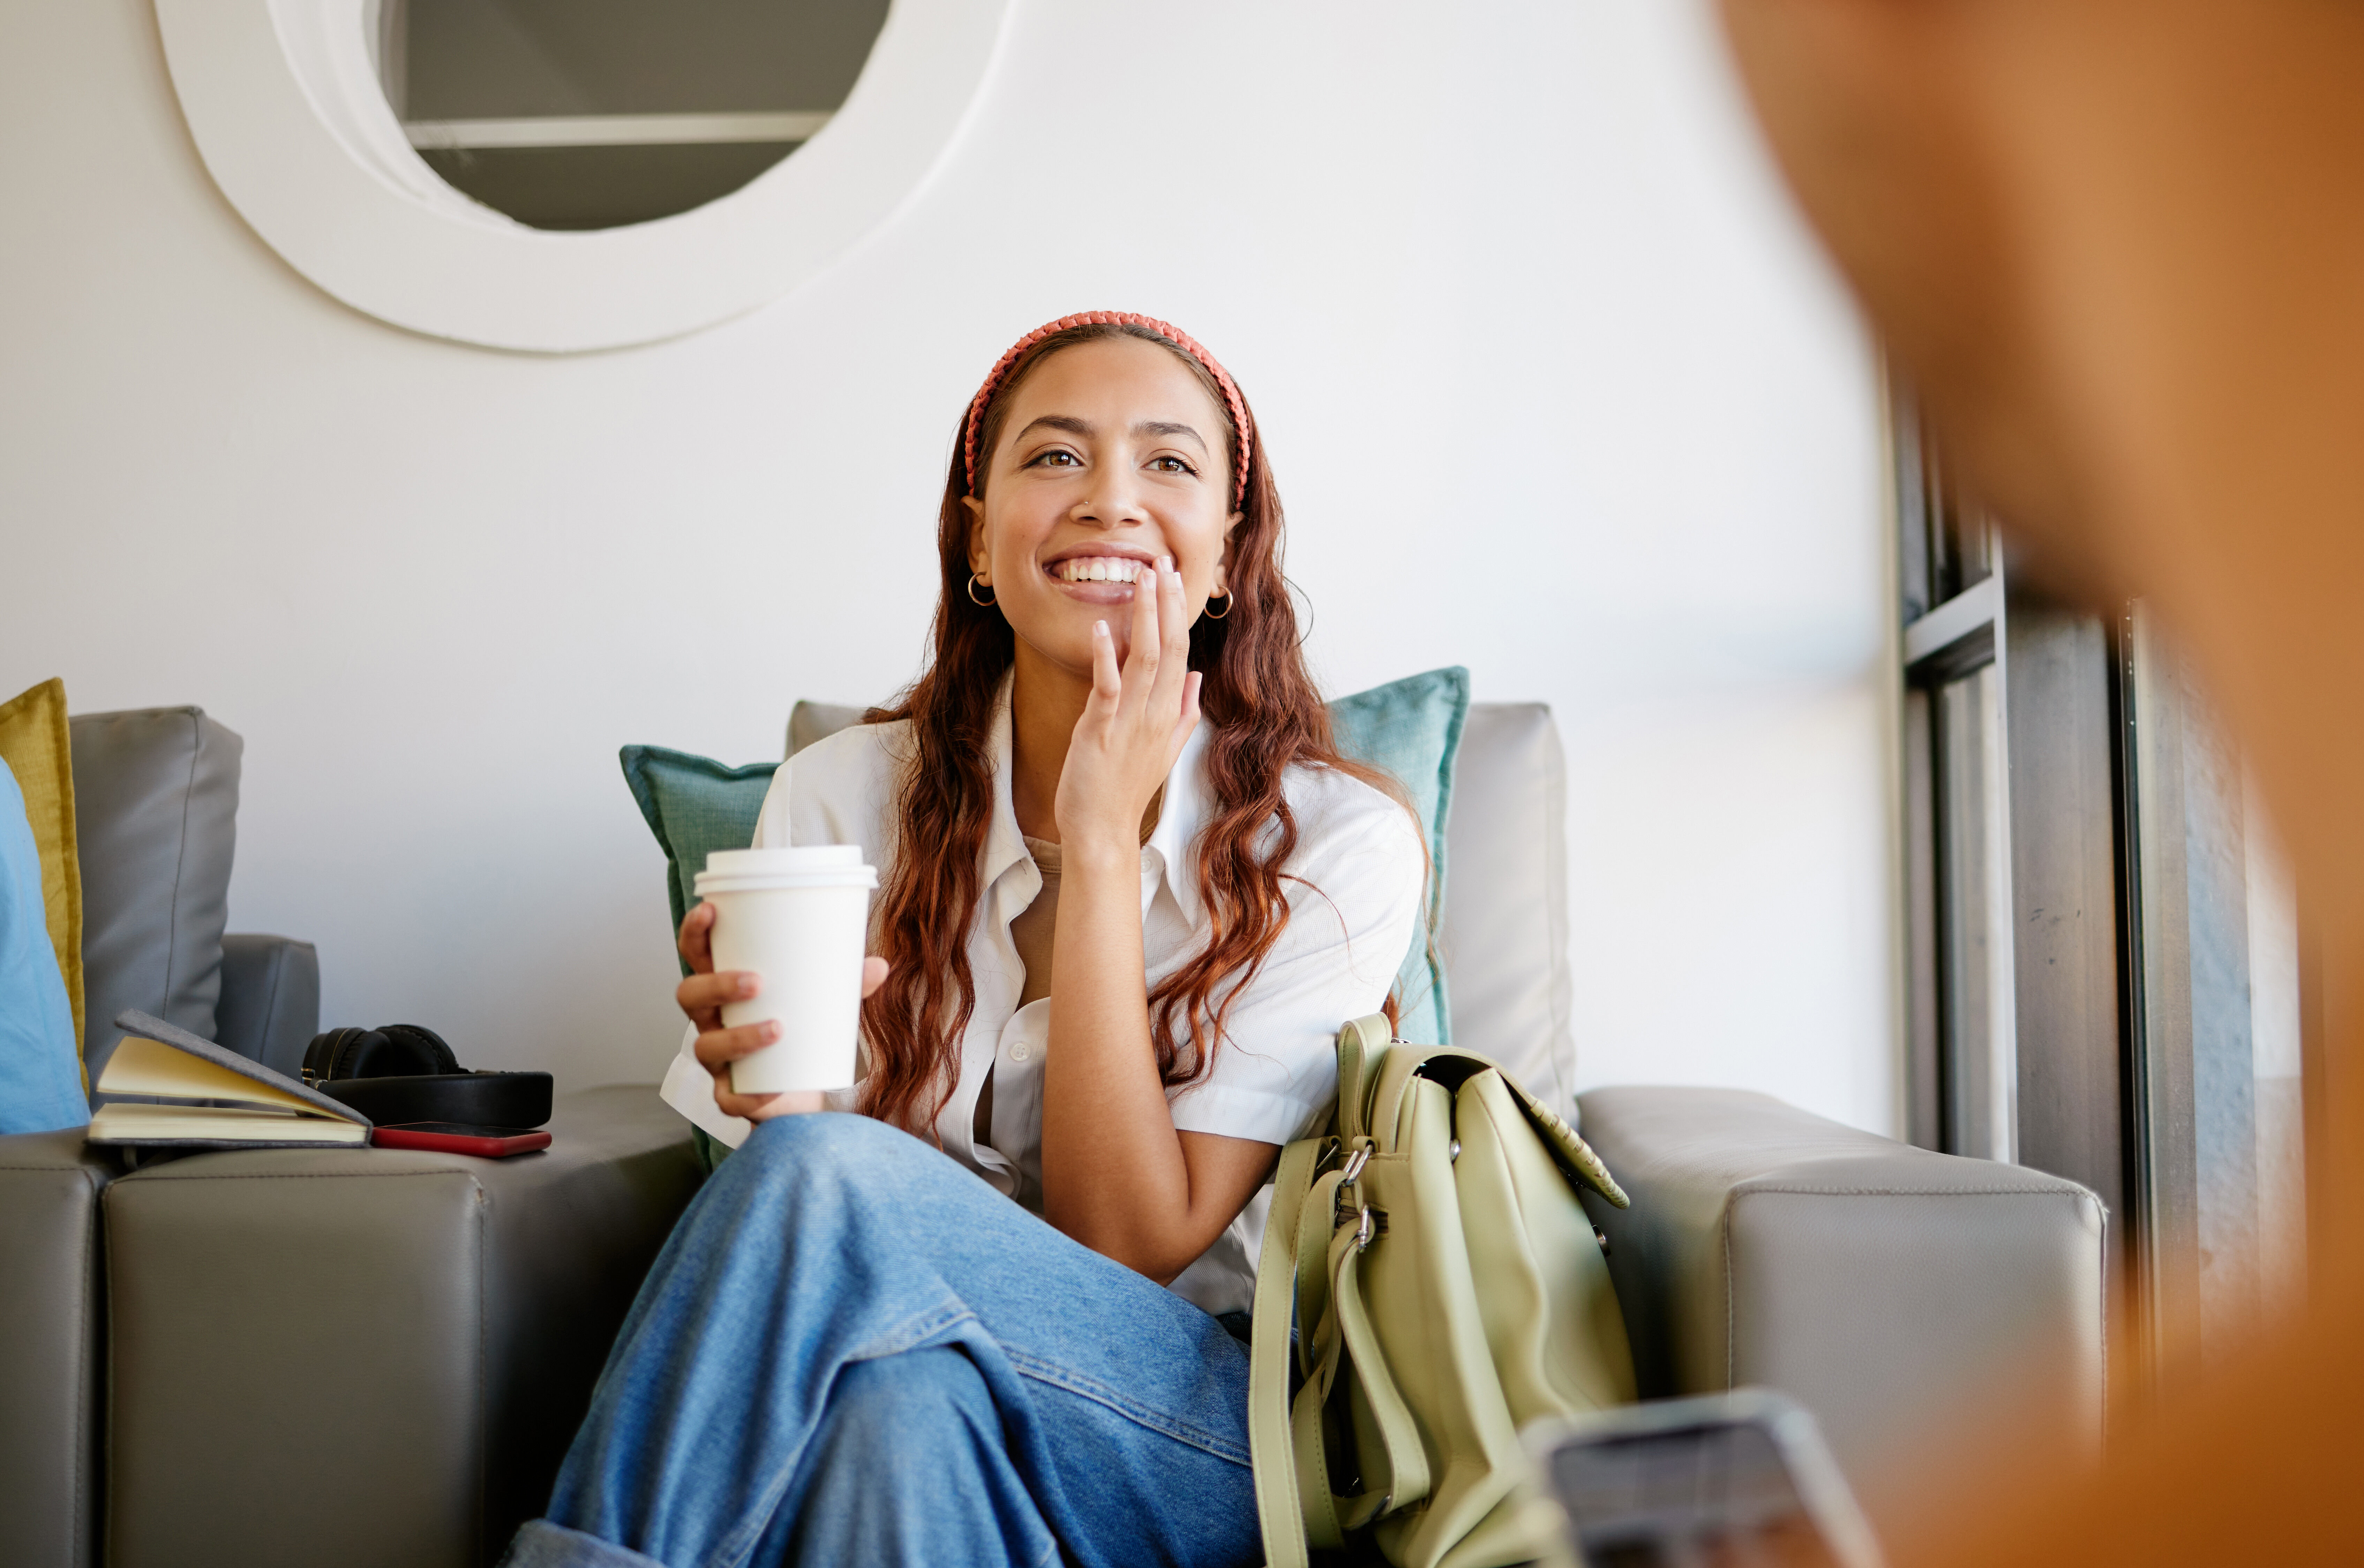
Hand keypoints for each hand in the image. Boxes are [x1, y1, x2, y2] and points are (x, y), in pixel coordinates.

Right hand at [675, 901, 889, 1122]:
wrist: (803, 1091)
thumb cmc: (803, 1031)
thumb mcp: (824, 1001)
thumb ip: (848, 984)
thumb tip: (880, 965)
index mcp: (725, 988)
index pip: (697, 954)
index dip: (695, 931)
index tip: (710, 909)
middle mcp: (712, 1020)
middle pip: (690, 996)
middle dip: (717, 985)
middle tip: (757, 980)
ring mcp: (717, 1060)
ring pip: (706, 1046)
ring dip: (738, 1036)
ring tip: (778, 1027)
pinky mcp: (730, 1096)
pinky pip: (727, 1098)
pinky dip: (748, 1095)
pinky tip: (769, 1089)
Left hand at [1054, 555, 1201, 857]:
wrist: (1103, 829)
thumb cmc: (1126, 788)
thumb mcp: (1164, 748)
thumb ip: (1184, 712)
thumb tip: (1195, 678)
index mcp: (1170, 713)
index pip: (1181, 652)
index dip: (1178, 613)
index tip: (1175, 578)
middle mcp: (1156, 713)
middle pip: (1169, 647)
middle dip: (1167, 603)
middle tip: (1162, 562)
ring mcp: (1130, 721)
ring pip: (1145, 658)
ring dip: (1144, 616)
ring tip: (1142, 578)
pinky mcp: (1101, 730)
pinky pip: (1107, 687)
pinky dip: (1106, 657)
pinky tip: (1102, 629)